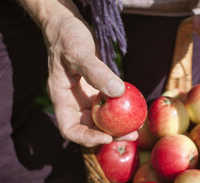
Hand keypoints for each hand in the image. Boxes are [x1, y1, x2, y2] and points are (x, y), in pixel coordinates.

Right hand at [33, 1, 136, 146]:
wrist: (68, 26)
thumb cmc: (67, 37)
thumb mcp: (79, 52)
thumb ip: (96, 72)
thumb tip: (118, 92)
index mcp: (62, 99)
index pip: (70, 129)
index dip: (87, 138)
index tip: (107, 137)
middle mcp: (74, 102)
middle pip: (90, 129)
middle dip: (110, 136)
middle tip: (132, 135)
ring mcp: (86, 97)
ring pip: (102, 119)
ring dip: (118, 126)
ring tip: (138, 127)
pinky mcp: (98, 90)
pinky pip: (110, 105)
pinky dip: (121, 110)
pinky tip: (136, 110)